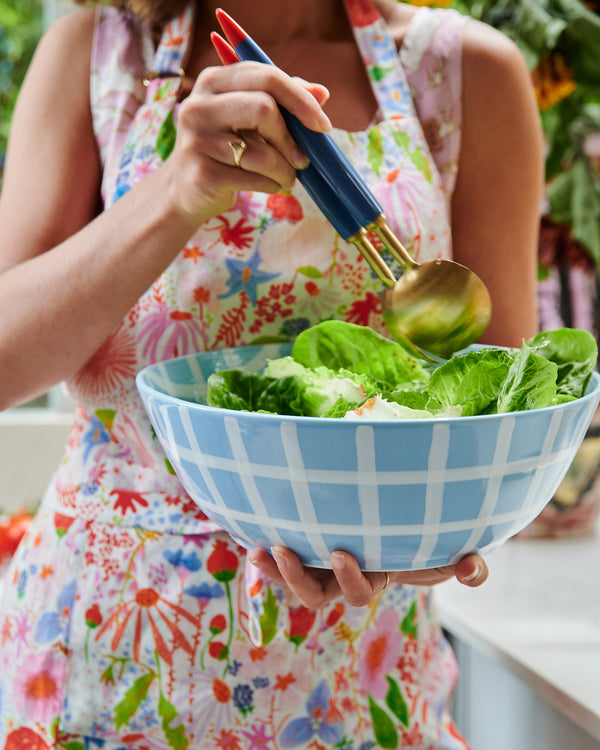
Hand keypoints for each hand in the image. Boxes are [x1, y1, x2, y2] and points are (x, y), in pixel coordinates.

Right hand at [164, 61, 330, 224]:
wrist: (184, 190)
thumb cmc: (225, 148)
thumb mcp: (248, 118)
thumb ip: (282, 100)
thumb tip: (322, 92)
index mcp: (214, 81)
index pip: (266, 76)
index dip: (301, 100)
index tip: (323, 125)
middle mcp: (199, 105)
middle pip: (264, 108)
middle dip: (291, 138)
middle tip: (301, 159)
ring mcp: (197, 139)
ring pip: (262, 151)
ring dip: (285, 170)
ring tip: (286, 177)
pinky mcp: (202, 173)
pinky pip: (254, 178)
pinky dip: (272, 185)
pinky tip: (269, 185)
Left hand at [248, 546, 487, 609]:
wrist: (404, 528)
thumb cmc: (427, 543)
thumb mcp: (448, 554)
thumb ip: (467, 566)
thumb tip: (473, 568)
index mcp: (373, 578)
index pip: (356, 592)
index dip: (349, 579)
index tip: (342, 553)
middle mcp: (342, 575)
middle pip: (314, 593)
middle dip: (297, 578)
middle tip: (285, 551)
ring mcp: (322, 560)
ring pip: (293, 577)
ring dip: (274, 568)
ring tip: (259, 548)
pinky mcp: (309, 542)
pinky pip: (284, 552)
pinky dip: (267, 550)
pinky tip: (250, 531)